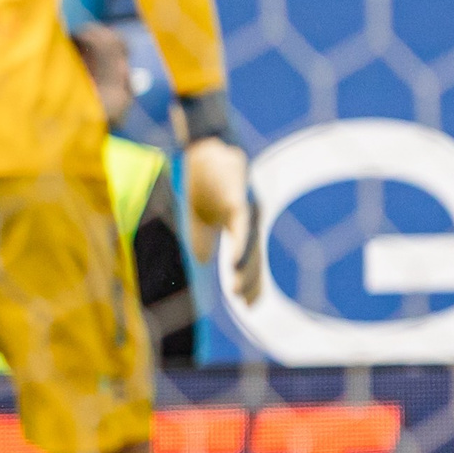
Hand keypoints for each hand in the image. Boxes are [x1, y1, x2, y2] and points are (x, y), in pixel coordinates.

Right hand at [182, 136, 263, 305]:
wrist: (204, 145)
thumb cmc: (204, 175)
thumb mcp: (199, 213)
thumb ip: (202, 237)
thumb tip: (205, 262)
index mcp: (240, 222)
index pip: (249, 257)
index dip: (250, 280)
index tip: (249, 304)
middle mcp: (250, 218)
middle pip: (254, 256)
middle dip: (251, 282)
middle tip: (248, 306)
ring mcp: (247, 208)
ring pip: (250, 246)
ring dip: (245, 271)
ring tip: (239, 294)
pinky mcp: (240, 198)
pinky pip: (241, 229)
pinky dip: (240, 249)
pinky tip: (235, 265)